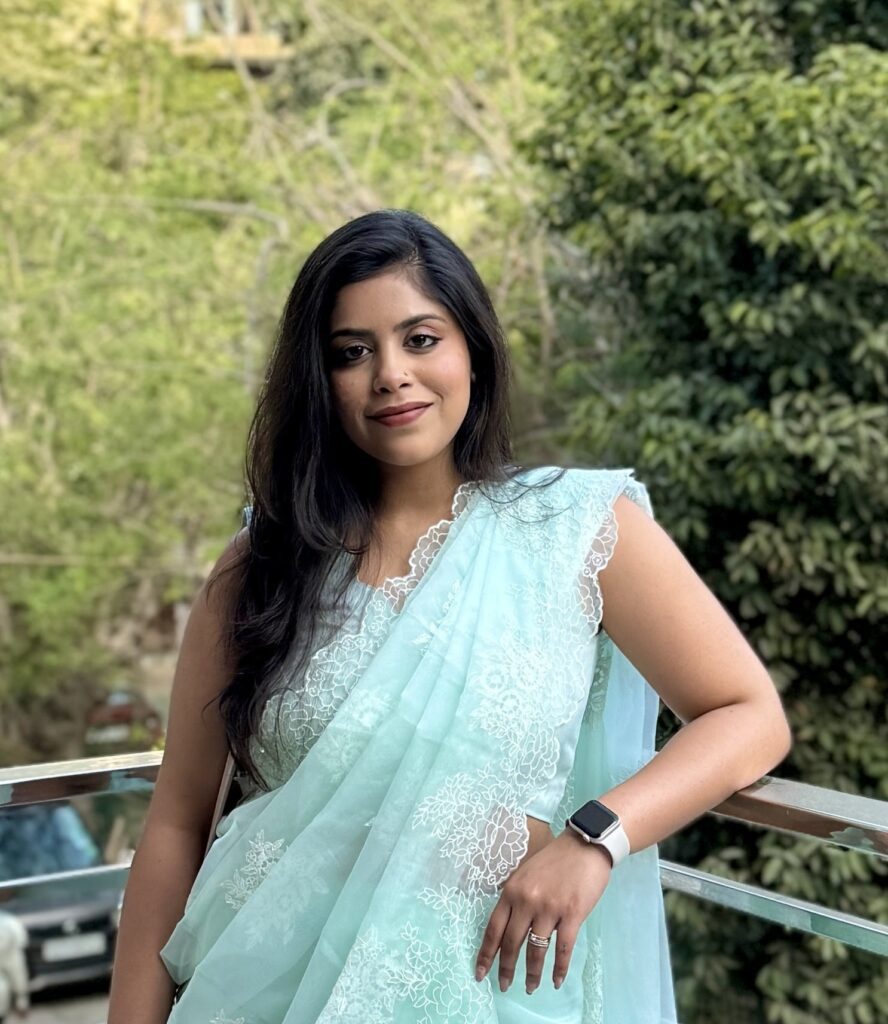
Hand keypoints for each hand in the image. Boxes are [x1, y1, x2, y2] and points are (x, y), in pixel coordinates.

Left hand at [474, 829, 611, 993]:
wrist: (585, 844)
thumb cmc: (555, 859)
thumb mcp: (525, 874)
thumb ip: (515, 898)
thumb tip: (508, 927)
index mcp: (511, 890)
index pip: (494, 929)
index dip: (486, 954)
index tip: (480, 973)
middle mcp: (526, 901)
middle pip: (511, 943)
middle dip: (506, 969)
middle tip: (504, 986)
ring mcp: (549, 908)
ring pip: (536, 950)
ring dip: (532, 973)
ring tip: (531, 987)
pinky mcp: (572, 914)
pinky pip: (563, 949)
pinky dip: (559, 968)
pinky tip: (556, 980)